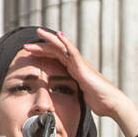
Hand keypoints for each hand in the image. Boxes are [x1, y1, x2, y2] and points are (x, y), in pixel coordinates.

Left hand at [22, 29, 137, 136]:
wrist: (112, 104)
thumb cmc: (100, 103)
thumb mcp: (81, 97)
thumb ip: (73, 93)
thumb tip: (65, 102)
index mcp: (74, 72)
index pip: (55, 59)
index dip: (42, 55)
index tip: (29, 54)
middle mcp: (77, 65)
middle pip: (55, 52)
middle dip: (40, 47)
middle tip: (26, 45)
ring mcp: (80, 65)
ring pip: (62, 48)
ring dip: (49, 40)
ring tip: (38, 32)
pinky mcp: (84, 67)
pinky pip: (73, 52)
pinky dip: (66, 43)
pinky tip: (58, 35)